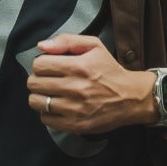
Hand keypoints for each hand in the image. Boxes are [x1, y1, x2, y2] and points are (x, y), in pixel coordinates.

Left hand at [26, 35, 149, 134]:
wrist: (132, 98)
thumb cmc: (110, 71)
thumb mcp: (94, 46)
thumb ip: (67, 41)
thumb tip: (41, 46)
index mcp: (78, 66)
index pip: (39, 64)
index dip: (41, 65)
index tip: (49, 68)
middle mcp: (76, 87)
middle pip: (34, 83)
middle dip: (38, 80)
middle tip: (49, 81)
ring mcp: (75, 108)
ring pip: (36, 102)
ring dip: (40, 97)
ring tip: (52, 95)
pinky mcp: (76, 124)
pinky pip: (46, 119)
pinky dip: (48, 113)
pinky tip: (59, 107)